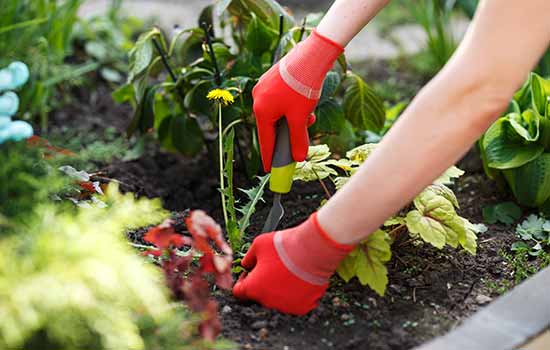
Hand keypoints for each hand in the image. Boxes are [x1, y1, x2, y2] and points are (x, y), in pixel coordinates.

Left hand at [232, 213, 353, 314]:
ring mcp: (286, 306)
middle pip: (260, 295)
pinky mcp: (302, 307)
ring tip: (287, 271)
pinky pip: (295, 302)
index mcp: (253, 288)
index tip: (252, 271)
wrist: (311, 250)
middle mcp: (267, 301)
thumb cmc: (285, 246)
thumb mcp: (258, 245)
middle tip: (273, 268)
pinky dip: (296, 293)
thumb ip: (247, 258)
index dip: (244, 280)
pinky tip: (298, 279)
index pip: (239, 292)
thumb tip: (246, 264)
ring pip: (278, 299)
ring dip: (279, 288)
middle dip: (263, 283)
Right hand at [252, 30, 343, 171]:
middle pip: (272, 126)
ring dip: (293, 120)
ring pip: (278, 113)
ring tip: (309, 118)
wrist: (311, 55)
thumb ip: (298, 139)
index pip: (265, 140)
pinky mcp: (272, 79)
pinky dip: (292, 108)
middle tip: (297, 145)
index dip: (269, 156)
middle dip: (287, 134)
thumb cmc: (303, 87)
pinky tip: (306, 106)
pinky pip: (280, 101)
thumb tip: (298, 158)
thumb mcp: (301, 118)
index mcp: (261, 109)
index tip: (270, 169)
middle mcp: (258, 98)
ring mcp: (264, 87)